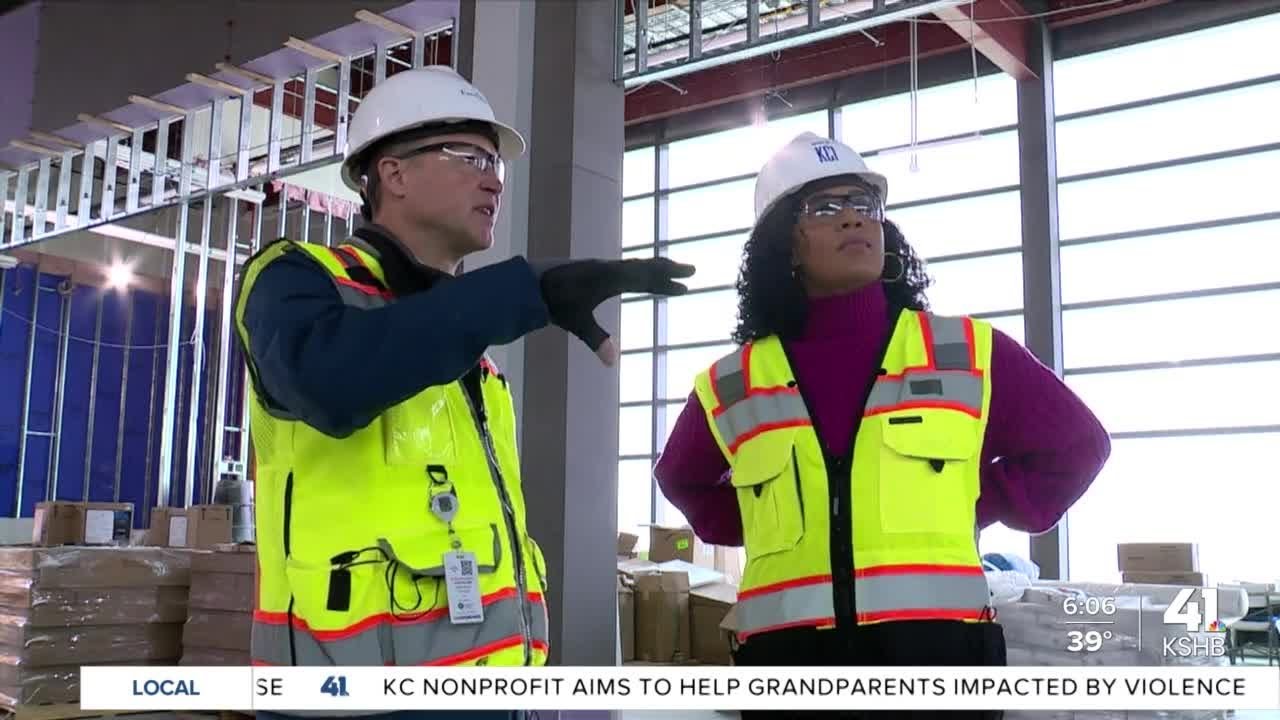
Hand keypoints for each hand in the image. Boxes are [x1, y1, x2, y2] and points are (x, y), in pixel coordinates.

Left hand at [534, 257, 694, 364]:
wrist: (530, 282)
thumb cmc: (553, 302)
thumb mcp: (575, 322)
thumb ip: (595, 339)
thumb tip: (611, 363)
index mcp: (609, 278)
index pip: (644, 279)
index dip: (665, 283)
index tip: (685, 286)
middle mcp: (609, 268)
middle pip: (645, 267)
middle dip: (668, 270)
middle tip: (691, 271)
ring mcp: (602, 266)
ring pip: (636, 265)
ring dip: (655, 268)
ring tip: (672, 270)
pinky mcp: (595, 268)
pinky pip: (625, 267)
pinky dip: (640, 270)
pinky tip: (642, 276)